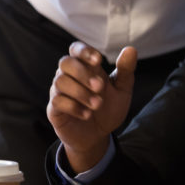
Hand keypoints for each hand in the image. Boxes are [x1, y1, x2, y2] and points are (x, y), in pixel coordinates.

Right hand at [47, 42, 136, 172]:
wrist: (99, 135)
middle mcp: (69, 76)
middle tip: (100, 87)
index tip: (99, 60)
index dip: (84, 51)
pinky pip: (57, 101)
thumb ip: (126, 70)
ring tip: (97, 104)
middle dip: (83, 73)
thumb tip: (130, 49)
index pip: (76, 49)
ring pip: (60, 82)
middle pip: (65, 62)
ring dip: (81, 93)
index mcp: (86, 67)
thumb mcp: (122, 90)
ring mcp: (59, 92)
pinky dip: (73, 107)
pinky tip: (87, 114)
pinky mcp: (54, 109)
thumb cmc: (109, 108)